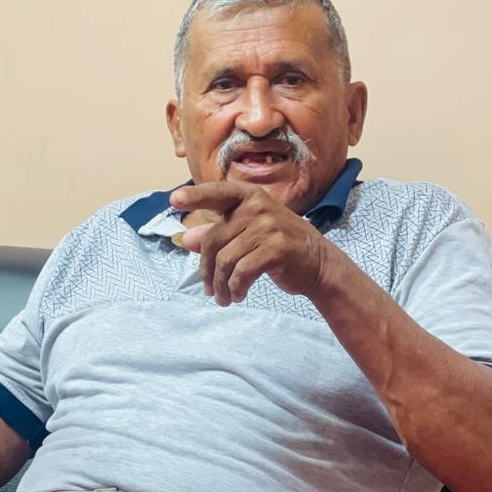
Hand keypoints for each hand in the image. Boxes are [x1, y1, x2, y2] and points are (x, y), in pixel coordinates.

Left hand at [169, 181, 331, 304]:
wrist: (318, 263)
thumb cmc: (277, 246)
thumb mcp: (246, 235)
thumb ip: (217, 234)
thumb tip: (184, 239)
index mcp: (248, 197)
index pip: (217, 193)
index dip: (195, 197)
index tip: (174, 200)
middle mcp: (257, 206)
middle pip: (213, 240)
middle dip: (207, 271)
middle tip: (209, 290)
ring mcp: (268, 225)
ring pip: (226, 260)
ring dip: (221, 285)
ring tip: (224, 298)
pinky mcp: (276, 248)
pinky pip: (242, 272)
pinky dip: (235, 288)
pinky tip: (238, 295)